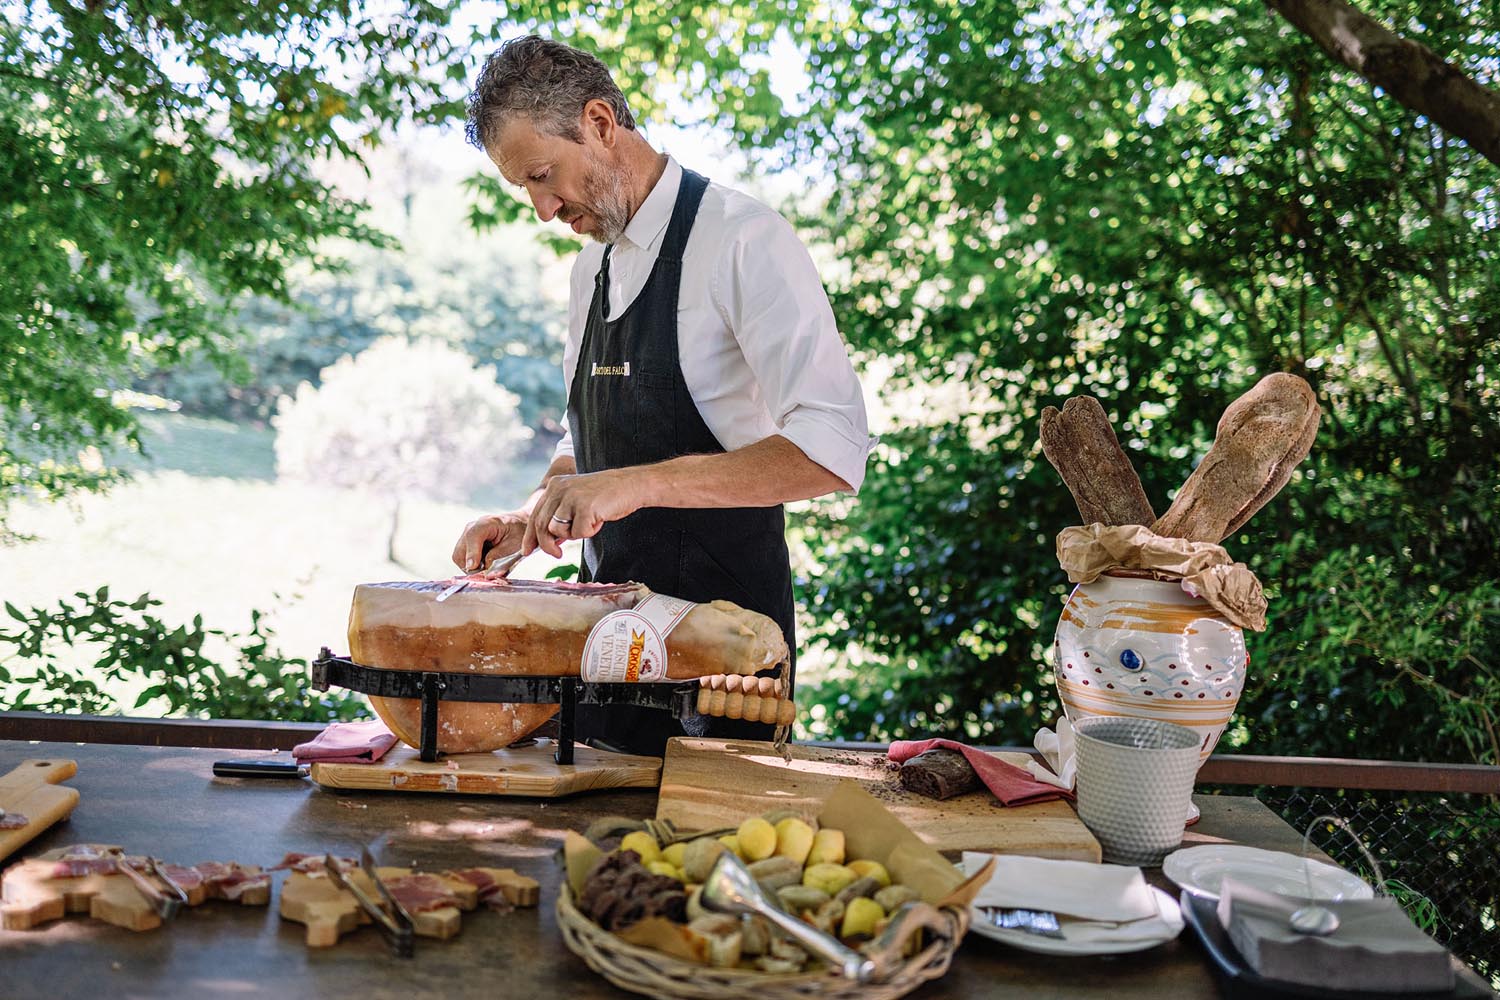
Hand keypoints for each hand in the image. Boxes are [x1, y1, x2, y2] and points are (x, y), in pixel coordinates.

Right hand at [451, 512, 528, 574]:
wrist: (518, 524)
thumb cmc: (519, 532)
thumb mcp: (514, 544)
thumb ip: (498, 556)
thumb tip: (485, 572)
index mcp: (487, 522)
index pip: (472, 536)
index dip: (472, 553)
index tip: (473, 567)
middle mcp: (472, 527)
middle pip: (460, 550)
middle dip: (470, 565)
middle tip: (485, 573)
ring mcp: (467, 535)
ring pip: (459, 557)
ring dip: (470, 567)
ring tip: (486, 568)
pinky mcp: (466, 543)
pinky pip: (462, 558)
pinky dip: (470, 565)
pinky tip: (483, 564)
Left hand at [524, 468, 647, 557]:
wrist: (631, 485)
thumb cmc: (606, 496)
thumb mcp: (576, 501)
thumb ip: (560, 515)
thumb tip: (547, 540)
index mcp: (555, 486)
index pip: (535, 515)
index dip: (530, 536)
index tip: (527, 550)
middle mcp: (559, 489)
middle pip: (541, 525)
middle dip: (547, 545)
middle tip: (557, 554)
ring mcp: (571, 497)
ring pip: (557, 530)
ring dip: (574, 535)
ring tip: (589, 523)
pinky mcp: (584, 507)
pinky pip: (578, 533)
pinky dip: (589, 532)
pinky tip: (599, 519)